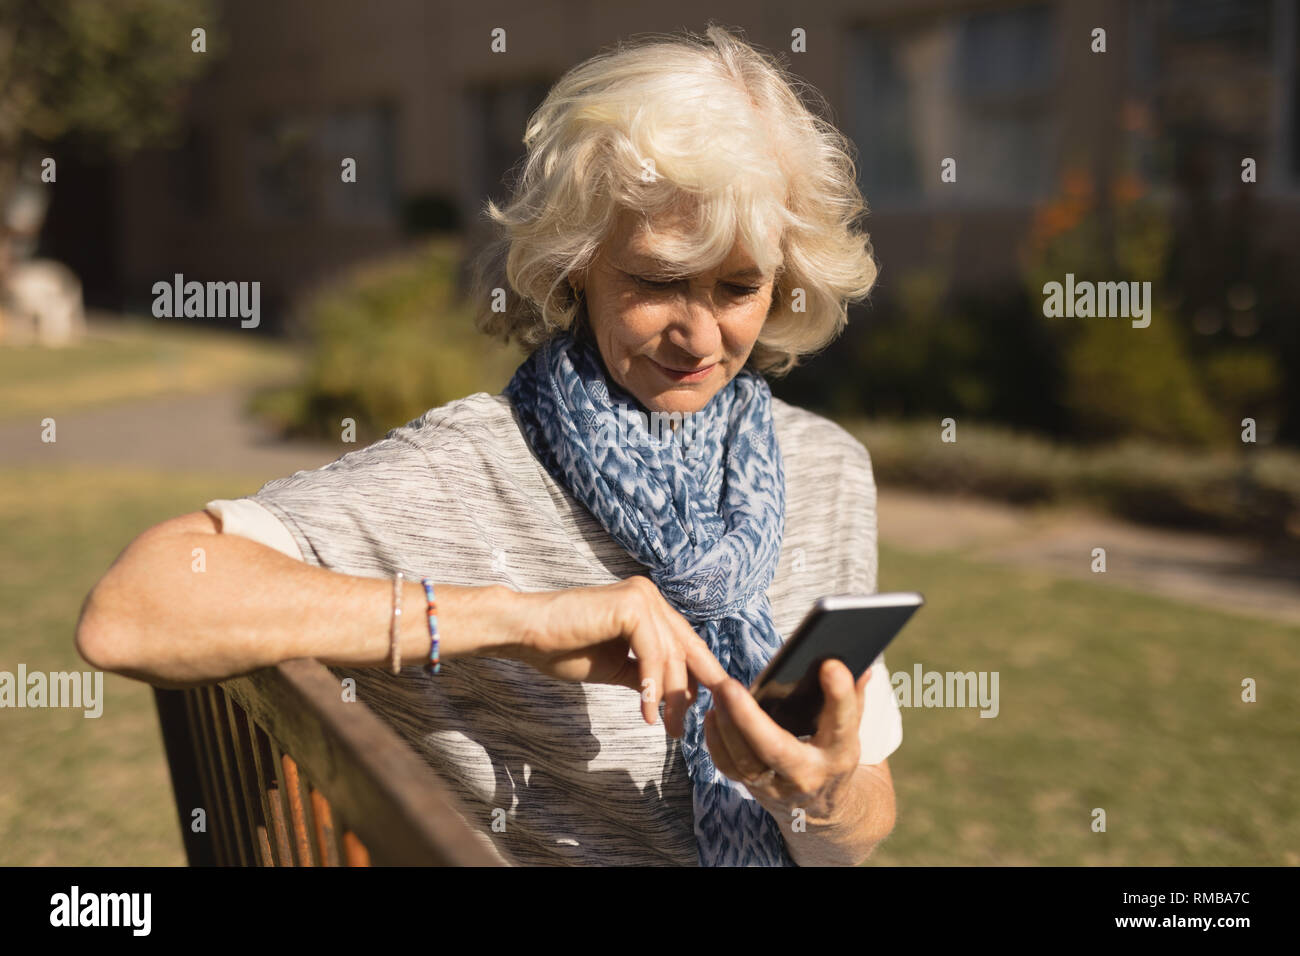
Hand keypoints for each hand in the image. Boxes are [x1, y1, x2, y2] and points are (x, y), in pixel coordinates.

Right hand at [495, 576, 729, 737]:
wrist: (524, 633)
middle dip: (687, 692)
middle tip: (681, 730)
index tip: (698, 711)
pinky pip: (652, 654)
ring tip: (667, 727)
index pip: (683, 643)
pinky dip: (653, 687)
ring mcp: (642, 596)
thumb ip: (645, 674)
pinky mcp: (631, 605)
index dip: (696, 677)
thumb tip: (673, 695)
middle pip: (683, 649)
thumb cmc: (562, 648)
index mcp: (646, 605)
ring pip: (671, 655)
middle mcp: (648, 595)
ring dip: (671, 696)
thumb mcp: (616, 667)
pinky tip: (647, 713)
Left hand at [704, 659, 869, 822]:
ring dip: (726, 725)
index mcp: (840, 754)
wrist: (824, 809)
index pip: (841, 723)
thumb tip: (861, 666)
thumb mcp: (850, 731)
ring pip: (746, 761)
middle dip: (749, 718)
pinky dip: (716, 742)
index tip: (831, 665)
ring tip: (718, 690)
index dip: (839, 696)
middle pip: (776, 749)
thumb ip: (853, 698)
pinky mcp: (755, 789)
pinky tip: (712, 714)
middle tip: (730, 685)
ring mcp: (779, 786)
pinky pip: (730, 768)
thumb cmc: (833, 755)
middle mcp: (809, 774)